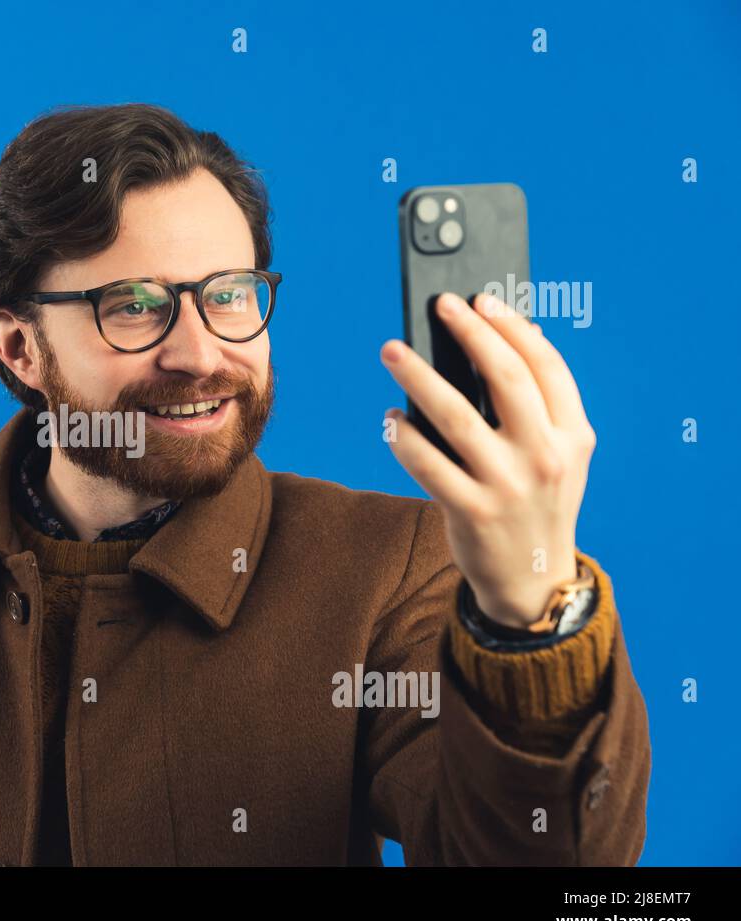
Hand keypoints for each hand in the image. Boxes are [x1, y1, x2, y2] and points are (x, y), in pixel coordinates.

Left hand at [378, 292, 596, 626]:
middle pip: (506, 379)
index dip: (511, 327)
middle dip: (471, 334)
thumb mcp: (556, 456)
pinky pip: (426, 463)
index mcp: (571, 435)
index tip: (481, 300)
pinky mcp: (471, 511)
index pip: (545, 366)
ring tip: (392, 351)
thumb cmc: (535, 502)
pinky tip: (390, 419)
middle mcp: (544, 456)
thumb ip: (536, 409)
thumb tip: (491, 344)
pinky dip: (403, 437)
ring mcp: (508, 485)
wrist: (533, 578)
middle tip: (440, 306)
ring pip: (455, 416)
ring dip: (418, 377)